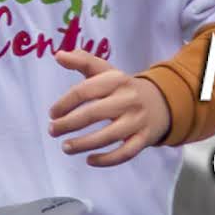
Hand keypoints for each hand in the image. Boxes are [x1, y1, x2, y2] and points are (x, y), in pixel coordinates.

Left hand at [47, 45, 171, 166]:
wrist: (161, 102)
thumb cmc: (122, 87)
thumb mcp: (105, 70)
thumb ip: (82, 60)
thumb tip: (58, 55)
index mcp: (116, 80)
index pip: (85, 91)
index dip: (64, 103)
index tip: (52, 113)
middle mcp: (128, 100)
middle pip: (94, 113)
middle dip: (69, 124)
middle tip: (52, 130)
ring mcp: (138, 121)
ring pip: (109, 136)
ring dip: (84, 144)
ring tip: (65, 147)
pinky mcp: (145, 139)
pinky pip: (126, 153)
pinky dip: (108, 159)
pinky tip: (89, 160)